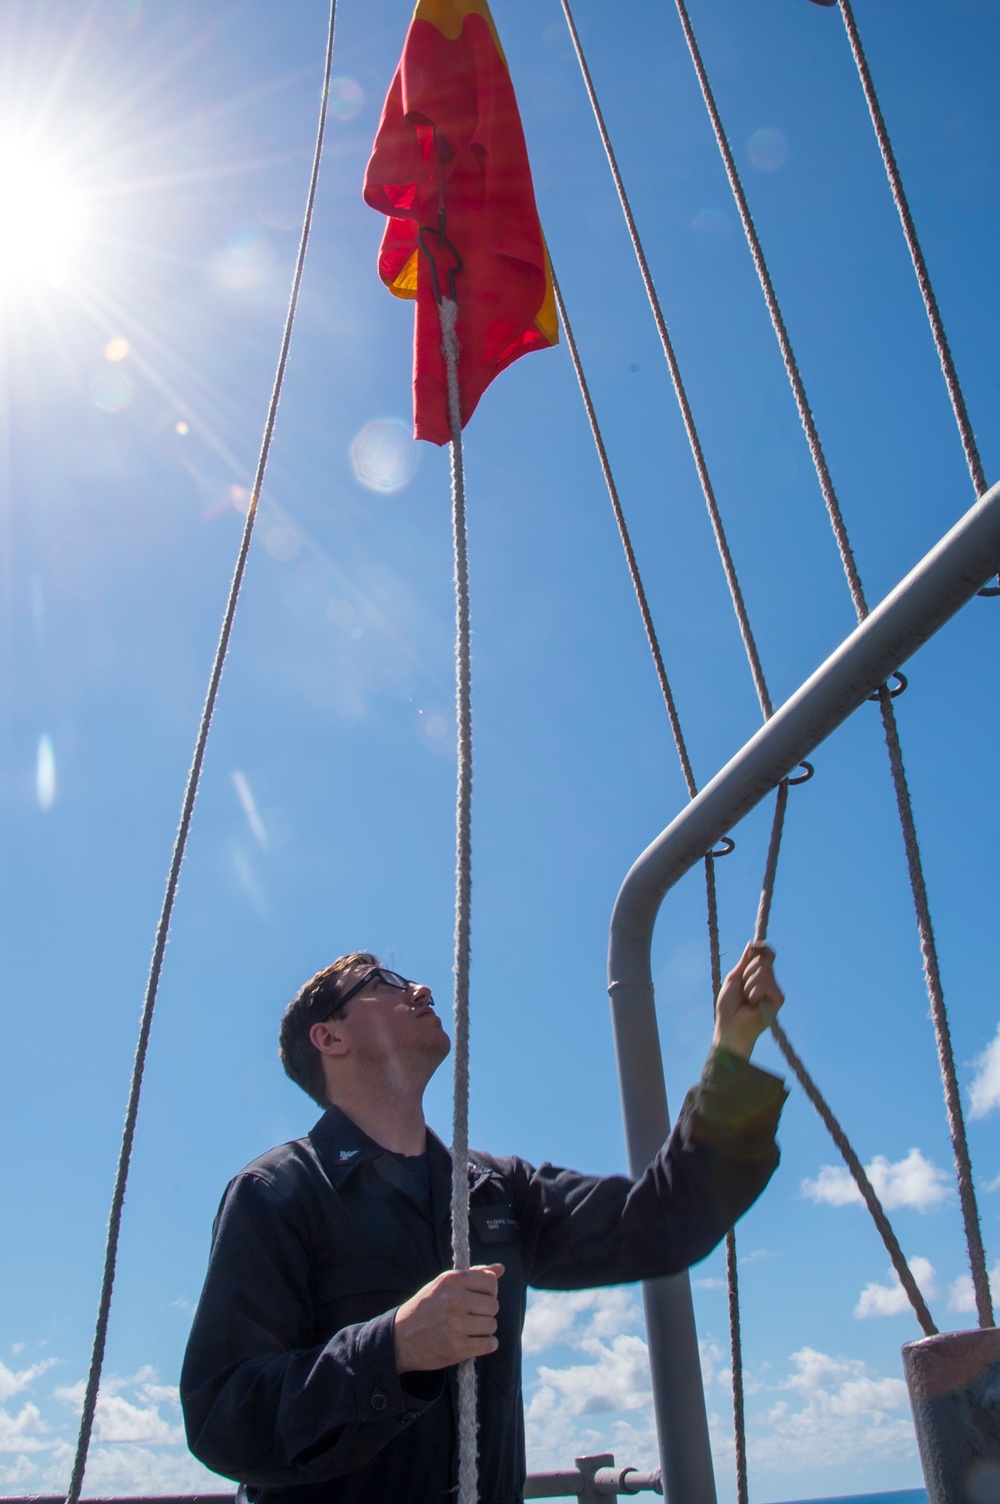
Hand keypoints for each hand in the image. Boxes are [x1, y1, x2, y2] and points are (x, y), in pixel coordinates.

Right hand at [393, 1263, 503, 1372]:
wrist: (400, 1338)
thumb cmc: (424, 1308)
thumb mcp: (443, 1284)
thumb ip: (473, 1275)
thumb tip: (500, 1268)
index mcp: (451, 1280)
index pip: (491, 1281)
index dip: (489, 1291)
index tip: (479, 1298)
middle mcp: (455, 1300)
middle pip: (494, 1305)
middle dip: (486, 1312)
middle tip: (472, 1316)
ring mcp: (456, 1325)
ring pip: (492, 1325)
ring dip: (485, 1329)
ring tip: (469, 1329)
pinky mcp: (457, 1348)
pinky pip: (489, 1344)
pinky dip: (486, 1344)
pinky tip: (474, 1341)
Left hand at [713, 942, 782, 1060]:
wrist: (730, 1026)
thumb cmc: (729, 1006)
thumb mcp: (734, 978)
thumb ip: (744, 962)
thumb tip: (751, 944)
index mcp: (758, 976)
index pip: (767, 955)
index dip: (762, 948)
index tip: (754, 947)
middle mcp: (769, 981)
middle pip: (763, 961)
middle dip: (747, 973)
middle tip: (743, 990)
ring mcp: (775, 990)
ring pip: (763, 972)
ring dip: (748, 985)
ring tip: (747, 1000)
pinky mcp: (778, 999)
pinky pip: (766, 984)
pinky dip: (754, 993)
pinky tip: (753, 1005)